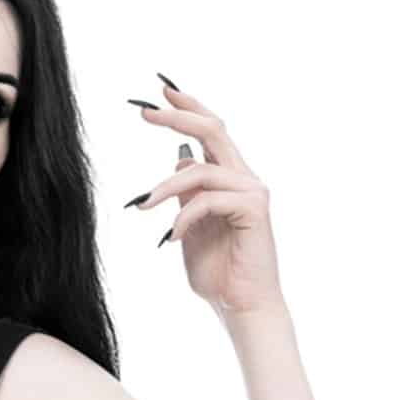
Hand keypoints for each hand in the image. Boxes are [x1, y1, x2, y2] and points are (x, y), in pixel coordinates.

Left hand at [128, 82, 285, 317]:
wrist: (240, 306)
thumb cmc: (216, 272)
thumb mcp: (189, 227)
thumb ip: (185, 197)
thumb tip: (176, 166)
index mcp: (229, 179)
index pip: (211, 133)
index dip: (189, 109)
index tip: (161, 93)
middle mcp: (244, 179)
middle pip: (214, 131)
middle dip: (178, 117)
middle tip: (144, 113)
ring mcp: (252, 192)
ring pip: (200, 170)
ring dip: (164, 189)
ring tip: (144, 208)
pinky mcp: (254, 210)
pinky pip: (208, 199)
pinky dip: (184, 217)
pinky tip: (172, 238)